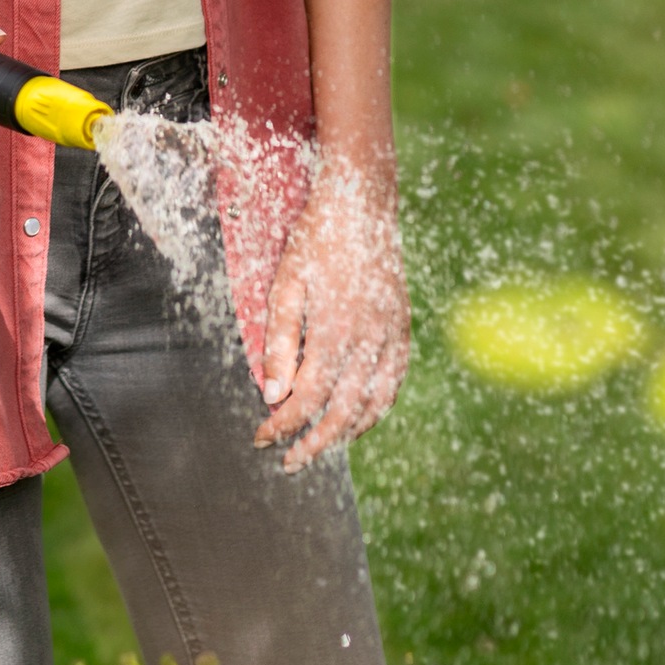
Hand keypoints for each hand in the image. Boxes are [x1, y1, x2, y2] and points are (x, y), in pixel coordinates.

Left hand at [253, 160, 408, 470]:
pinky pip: (394, 382)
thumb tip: (272, 394)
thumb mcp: (285, 284)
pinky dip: (376, 408)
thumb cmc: (315, 240)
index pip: (309, 396)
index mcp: (336, 329)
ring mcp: (392, 335)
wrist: (362, 203)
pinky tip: (356, 419)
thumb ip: (279, 341)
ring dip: (346, 433)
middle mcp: (370, 339)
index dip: (284, 423)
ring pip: (375, 403)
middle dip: (313, 442)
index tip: (261, 437)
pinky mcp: (403, 328)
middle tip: (287, 461)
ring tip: (318, 446)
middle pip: (343, 411)